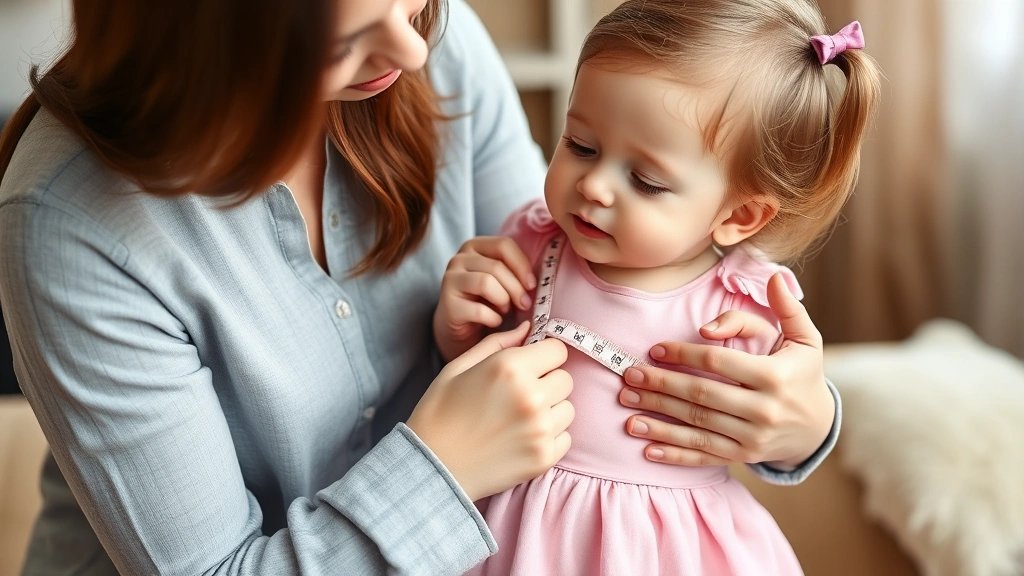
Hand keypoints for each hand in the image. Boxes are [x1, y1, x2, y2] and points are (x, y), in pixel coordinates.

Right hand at [408, 322, 573, 500]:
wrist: (432, 468)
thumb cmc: (440, 414)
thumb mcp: (459, 367)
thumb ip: (498, 343)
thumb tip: (528, 329)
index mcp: (510, 367)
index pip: (558, 350)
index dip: (545, 355)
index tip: (533, 365)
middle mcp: (531, 396)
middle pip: (565, 378)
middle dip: (548, 382)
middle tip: (521, 394)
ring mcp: (540, 429)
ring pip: (568, 408)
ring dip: (551, 410)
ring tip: (520, 418)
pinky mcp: (544, 457)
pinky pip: (565, 437)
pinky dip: (550, 436)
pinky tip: (523, 438)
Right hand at [433, 237, 536, 361]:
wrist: (460, 326)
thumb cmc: (486, 300)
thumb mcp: (501, 280)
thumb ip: (514, 272)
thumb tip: (534, 281)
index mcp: (474, 246)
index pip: (503, 245)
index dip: (522, 265)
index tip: (532, 285)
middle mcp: (458, 259)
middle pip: (496, 267)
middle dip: (516, 288)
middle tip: (525, 305)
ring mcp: (450, 280)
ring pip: (486, 283)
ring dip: (503, 301)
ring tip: (505, 310)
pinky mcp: (448, 304)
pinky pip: (478, 310)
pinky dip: (493, 319)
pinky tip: (494, 321)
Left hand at [618, 273, 833, 468]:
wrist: (818, 426)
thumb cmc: (803, 374)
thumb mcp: (805, 339)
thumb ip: (786, 308)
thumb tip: (775, 277)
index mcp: (774, 377)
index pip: (718, 363)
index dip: (683, 355)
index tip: (655, 349)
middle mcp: (763, 411)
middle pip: (700, 395)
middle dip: (660, 385)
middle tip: (629, 376)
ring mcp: (752, 438)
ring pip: (696, 426)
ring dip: (658, 419)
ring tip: (627, 409)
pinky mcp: (744, 457)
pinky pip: (704, 455)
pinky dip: (675, 453)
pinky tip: (648, 448)